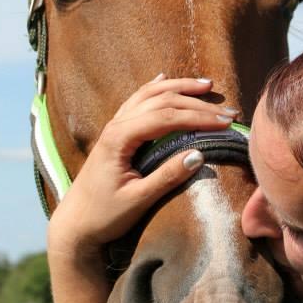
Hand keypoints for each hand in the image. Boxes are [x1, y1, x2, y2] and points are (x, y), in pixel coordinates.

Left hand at [48, 75, 237, 259]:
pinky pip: (137, 100)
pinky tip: (163, 78)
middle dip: (197, 103)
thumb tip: (199, 155)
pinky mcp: (115, 133)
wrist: (74, 224)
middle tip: (228, 113)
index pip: (166, 117)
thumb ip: (168, 176)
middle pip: (161, 101)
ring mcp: (114, 126)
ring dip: (179, 88)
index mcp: (119, 138)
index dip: (198, 117)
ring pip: (149, 95)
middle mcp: (116, 125)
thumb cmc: (104, 215)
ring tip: (207, 85)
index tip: (225, 123)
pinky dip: (154, 88)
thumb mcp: (139, 200)